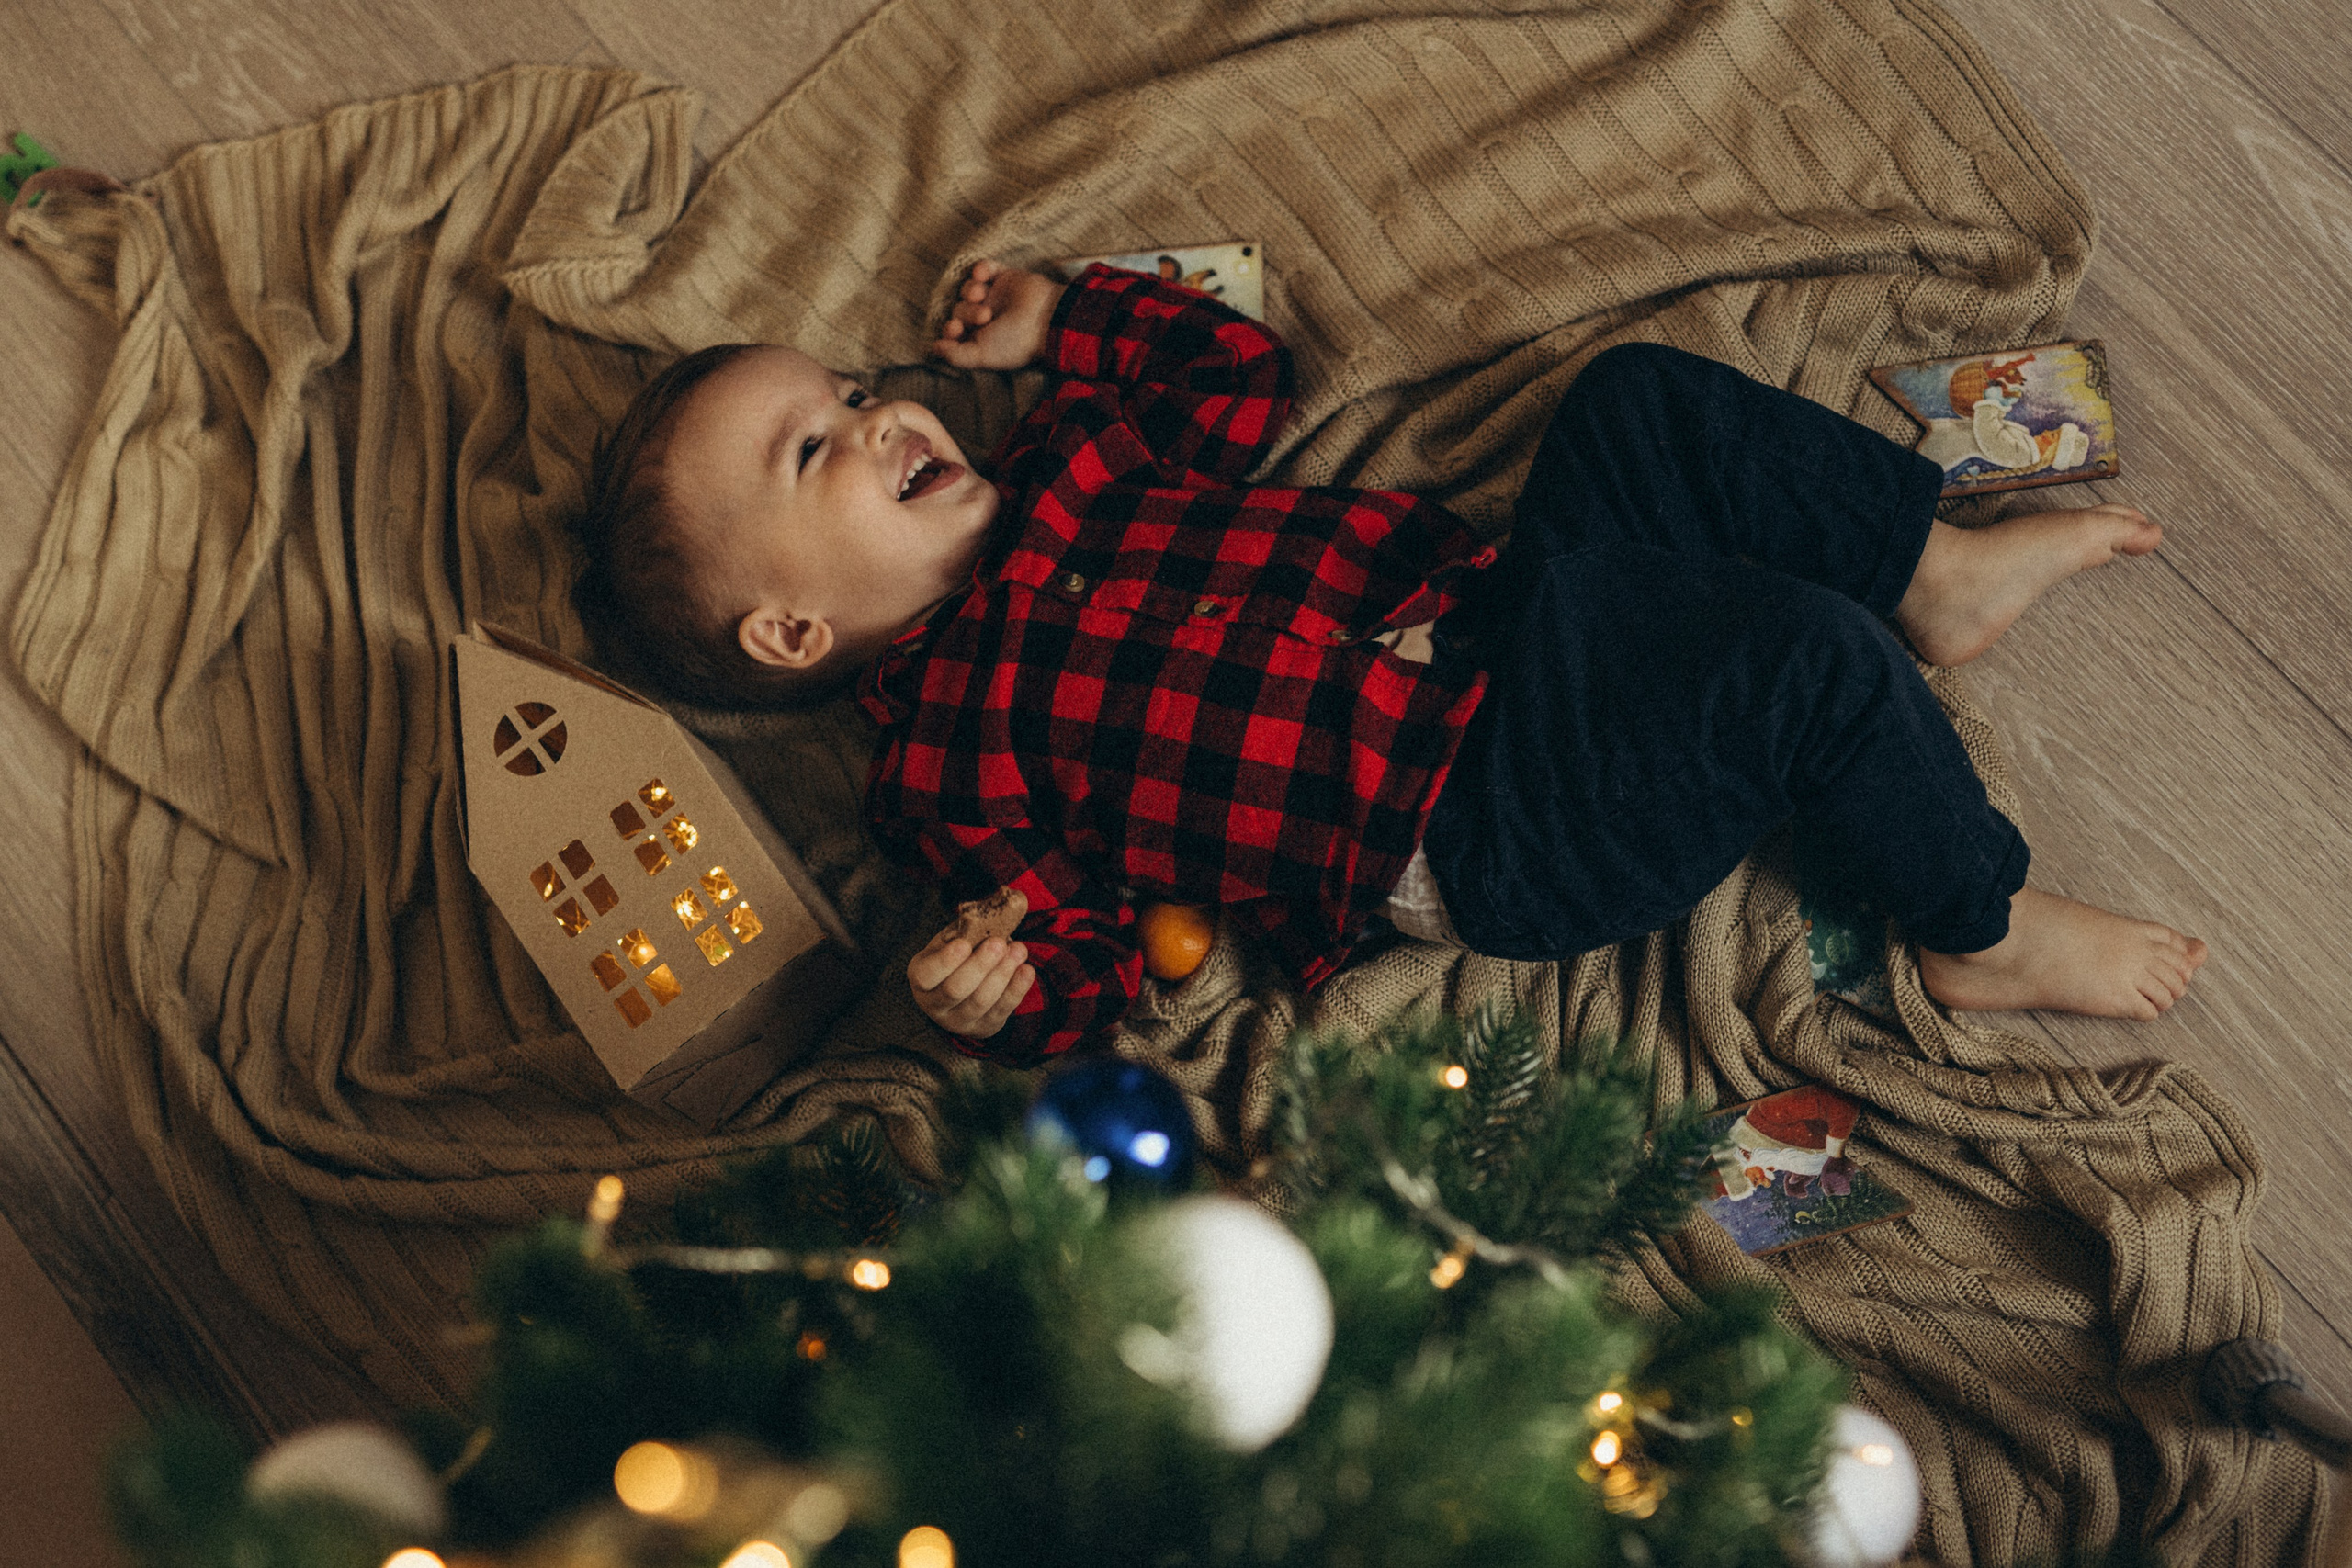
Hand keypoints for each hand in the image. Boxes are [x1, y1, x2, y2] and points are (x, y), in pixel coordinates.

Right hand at [908, 924, 1035, 1038]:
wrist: (965, 988)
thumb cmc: (957, 957)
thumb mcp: (953, 940)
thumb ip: (968, 928)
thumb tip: (999, 906)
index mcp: (921, 978)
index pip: (927, 975)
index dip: (945, 961)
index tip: (964, 944)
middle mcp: (935, 1004)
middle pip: (956, 989)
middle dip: (980, 965)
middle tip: (999, 943)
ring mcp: (959, 1020)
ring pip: (981, 1001)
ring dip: (1002, 974)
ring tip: (1019, 951)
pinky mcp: (984, 1027)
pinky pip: (1002, 1010)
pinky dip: (1017, 990)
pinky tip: (1026, 970)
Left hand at [931, 258, 1064, 370]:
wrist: (1047, 319)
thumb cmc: (1015, 342)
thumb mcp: (982, 356)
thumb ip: (956, 356)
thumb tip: (933, 348)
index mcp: (980, 337)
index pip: (953, 329)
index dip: (949, 327)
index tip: (955, 328)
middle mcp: (985, 317)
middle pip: (959, 308)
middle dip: (966, 311)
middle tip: (984, 315)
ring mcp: (995, 296)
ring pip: (967, 288)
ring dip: (969, 290)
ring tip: (981, 294)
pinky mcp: (1005, 277)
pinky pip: (984, 268)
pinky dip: (979, 269)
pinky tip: (982, 274)